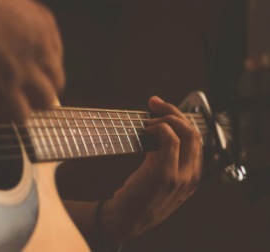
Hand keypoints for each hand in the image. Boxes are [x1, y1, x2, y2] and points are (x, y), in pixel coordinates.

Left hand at [102, 96, 201, 244]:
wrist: (127, 219)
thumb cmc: (139, 197)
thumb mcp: (161, 178)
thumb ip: (165, 157)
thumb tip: (159, 129)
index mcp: (193, 176)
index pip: (196, 139)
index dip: (181, 119)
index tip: (163, 109)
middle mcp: (192, 175)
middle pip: (194, 131)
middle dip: (175, 112)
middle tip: (155, 104)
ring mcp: (181, 175)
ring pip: (186, 132)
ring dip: (166, 118)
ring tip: (149, 120)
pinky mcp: (165, 172)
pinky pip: (170, 138)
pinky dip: (159, 128)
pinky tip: (147, 130)